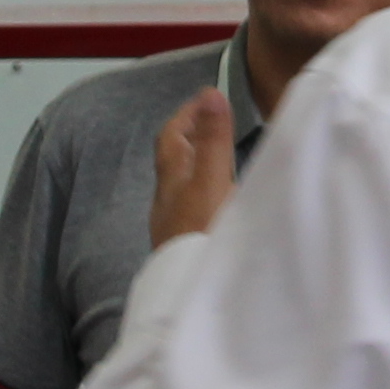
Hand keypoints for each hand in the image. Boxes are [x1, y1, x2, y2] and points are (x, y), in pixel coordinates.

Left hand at [145, 93, 235, 247]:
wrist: (188, 295)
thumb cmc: (201, 235)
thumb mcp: (211, 181)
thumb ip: (213, 140)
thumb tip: (210, 94)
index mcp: (173, 179)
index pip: (172, 136)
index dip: (187, 114)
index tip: (208, 98)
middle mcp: (167, 200)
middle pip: (175, 160)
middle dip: (193, 136)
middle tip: (214, 122)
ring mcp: (174, 226)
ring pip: (182, 185)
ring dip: (199, 165)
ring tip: (222, 158)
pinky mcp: (185, 246)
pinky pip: (192, 208)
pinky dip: (205, 192)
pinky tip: (221, 203)